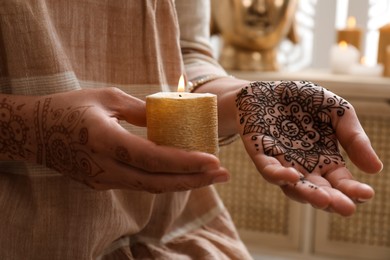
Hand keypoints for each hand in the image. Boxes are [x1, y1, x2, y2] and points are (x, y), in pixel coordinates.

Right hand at [28, 88, 228, 191]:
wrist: (35, 132)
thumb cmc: (69, 108)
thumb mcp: (106, 98)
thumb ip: (139, 110)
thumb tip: (168, 117)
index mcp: (105, 141)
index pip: (153, 158)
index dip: (185, 162)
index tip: (213, 161)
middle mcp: (105, 167)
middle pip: (157, 182)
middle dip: (194, 180)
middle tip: (223, 174)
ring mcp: (102, 180)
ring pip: (150, 188)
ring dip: (182, 182)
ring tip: (209, 176)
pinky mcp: (101, 183)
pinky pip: (138, 185)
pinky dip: (163, 180)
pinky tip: (181, 174)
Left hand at [235, 81, 382, 215]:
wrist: (268, 88)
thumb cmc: (304, 101)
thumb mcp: (337, 112)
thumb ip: (353, 137)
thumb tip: (376, 169)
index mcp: (325, 160)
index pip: (341, 182)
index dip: (353, 190)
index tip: (367, 194)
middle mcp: (304, 167)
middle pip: (319, 190)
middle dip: (332, 200)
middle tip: (347, 209)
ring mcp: (281, 162)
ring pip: (293, 186)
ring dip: (307, 194)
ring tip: (323, 200)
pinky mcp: (260, 153)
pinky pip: (267, 168)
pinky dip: (277, 174)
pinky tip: (290, 176)